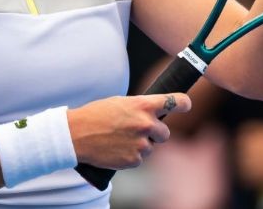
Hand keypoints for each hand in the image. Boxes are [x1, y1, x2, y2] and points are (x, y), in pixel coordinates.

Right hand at [67, 93, 190, 169]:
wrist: (76, 134)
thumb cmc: (96, 115)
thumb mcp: (120, 103)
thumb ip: (140, 108)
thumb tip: (154, 114)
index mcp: (143, 105)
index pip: (175, 102)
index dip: (183, 103)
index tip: (186, 105)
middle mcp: (146, 124)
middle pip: (165, 132)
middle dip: (155, 133)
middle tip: (137, 130)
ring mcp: (141, 144)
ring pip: (151, 147)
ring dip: (141, 145)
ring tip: (120, 139)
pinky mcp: (134, 160)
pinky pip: (139, 159)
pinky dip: (131, 156)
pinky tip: (117, 149)